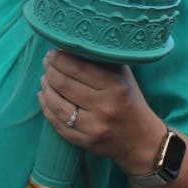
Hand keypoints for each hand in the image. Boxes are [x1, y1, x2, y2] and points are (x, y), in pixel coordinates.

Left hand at [37, 49, 165, 175]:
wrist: (144, 142)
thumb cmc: (130, 101)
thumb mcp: (124, 77)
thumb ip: (102, 61)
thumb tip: (73, 45)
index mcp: (116, 86)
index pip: (77, 68)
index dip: (59, 58)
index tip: (53, 52)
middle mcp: (104, 107)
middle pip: (64, 84)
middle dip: (50, 70)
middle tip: (46, 63)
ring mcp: (94, 127)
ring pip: (57, 104)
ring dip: (45, 88)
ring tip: (44, 78)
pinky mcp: (86, 142)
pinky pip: (57, 124)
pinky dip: (46, 107)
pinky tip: (43, 96)